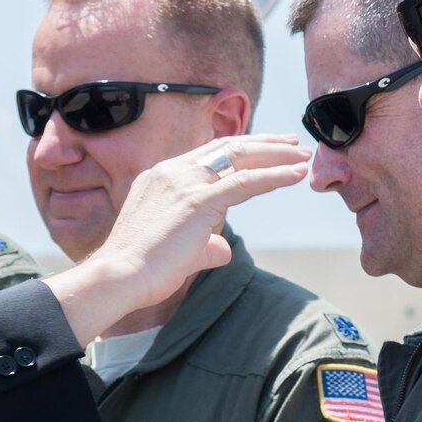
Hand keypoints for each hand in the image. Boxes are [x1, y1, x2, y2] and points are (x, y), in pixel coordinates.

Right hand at [47, 135, 310, 345]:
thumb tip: (223, 250)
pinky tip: (297, 173)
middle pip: (227, 147)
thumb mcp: (176, 251)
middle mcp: (172, 172)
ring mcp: (185, 183)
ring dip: (276, 155)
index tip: (267, 150)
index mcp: (161, 176)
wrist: (118, 277)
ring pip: (240, 158)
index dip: (241, 150)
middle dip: (264, 144)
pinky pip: (246, 182)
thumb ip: (204, 245)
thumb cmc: (140, 270)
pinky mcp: (198, 202)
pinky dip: (276, 176)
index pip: (208, 155)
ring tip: (303, 155)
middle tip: (292, 143)